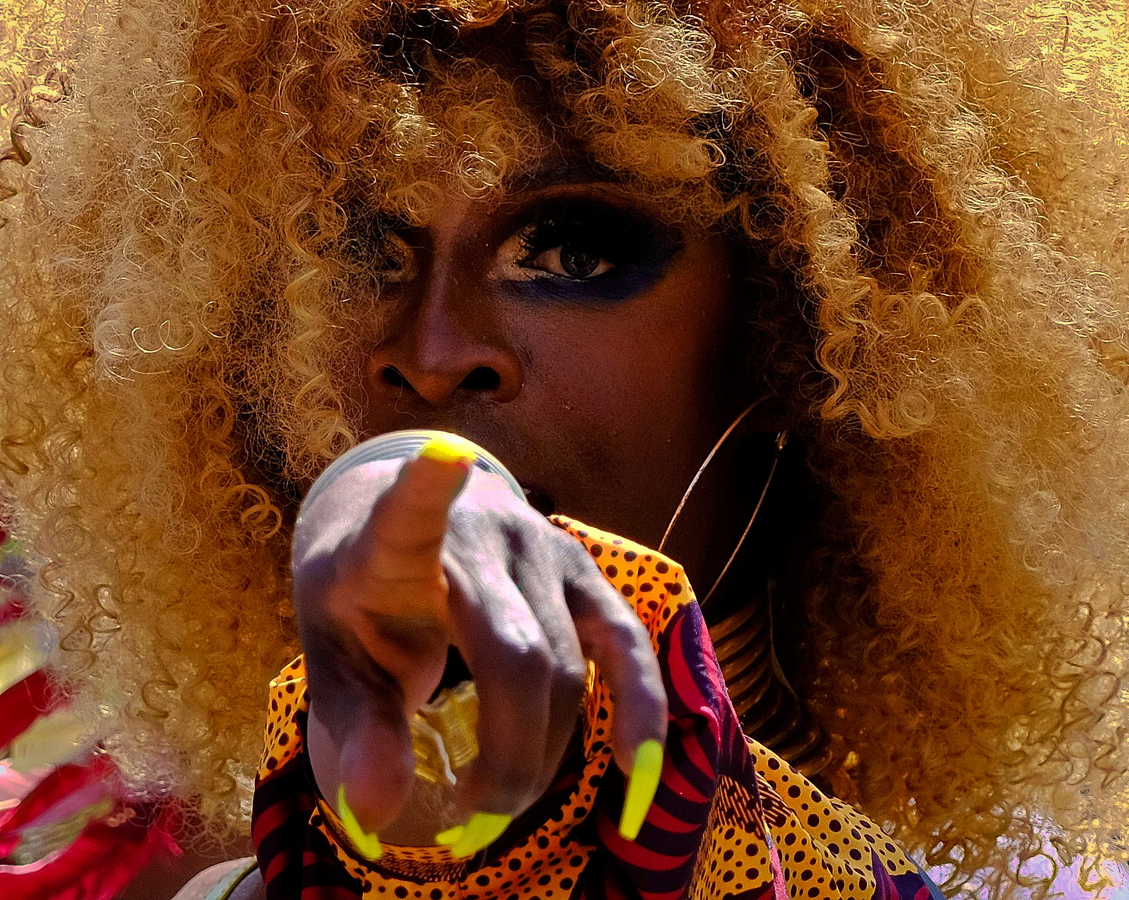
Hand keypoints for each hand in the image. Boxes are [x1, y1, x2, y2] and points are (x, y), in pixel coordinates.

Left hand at [292, 443, 667, 856]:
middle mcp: (480, 532)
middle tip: (472, 824)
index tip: (442, 457)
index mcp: (396, 542)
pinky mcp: (583, 571)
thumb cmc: (362, 602)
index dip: (428, 488)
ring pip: (570, 664)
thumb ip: (358, 731)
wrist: (403, 533)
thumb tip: (378, 818)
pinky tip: (640, 769)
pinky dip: (638, 708)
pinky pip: (625, 645)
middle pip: (517, 654)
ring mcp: (543, 546)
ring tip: (501, 805)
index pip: (410, 511)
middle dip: (507, 758)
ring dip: (546, 750)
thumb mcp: (336, 661)